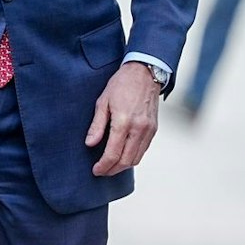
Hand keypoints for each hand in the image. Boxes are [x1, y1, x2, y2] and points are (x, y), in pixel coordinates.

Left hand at [86, 62, 161, 176]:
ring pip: (136, 158)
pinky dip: (133, 157)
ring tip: (110, 166)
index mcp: (123, 122)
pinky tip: (123, 155)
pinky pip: (143, 150)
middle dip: (112, 170)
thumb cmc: (121, 84)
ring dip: (123, 166)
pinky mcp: (154, 129)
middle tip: (101, 171)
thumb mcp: (102, 102)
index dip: (103, 166)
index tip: (95, 170)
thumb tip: (90, 144)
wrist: (145, 73)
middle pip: (126, 161)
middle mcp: (139, 128)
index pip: (113, 153)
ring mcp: (149, 130)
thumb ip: (97, 125)